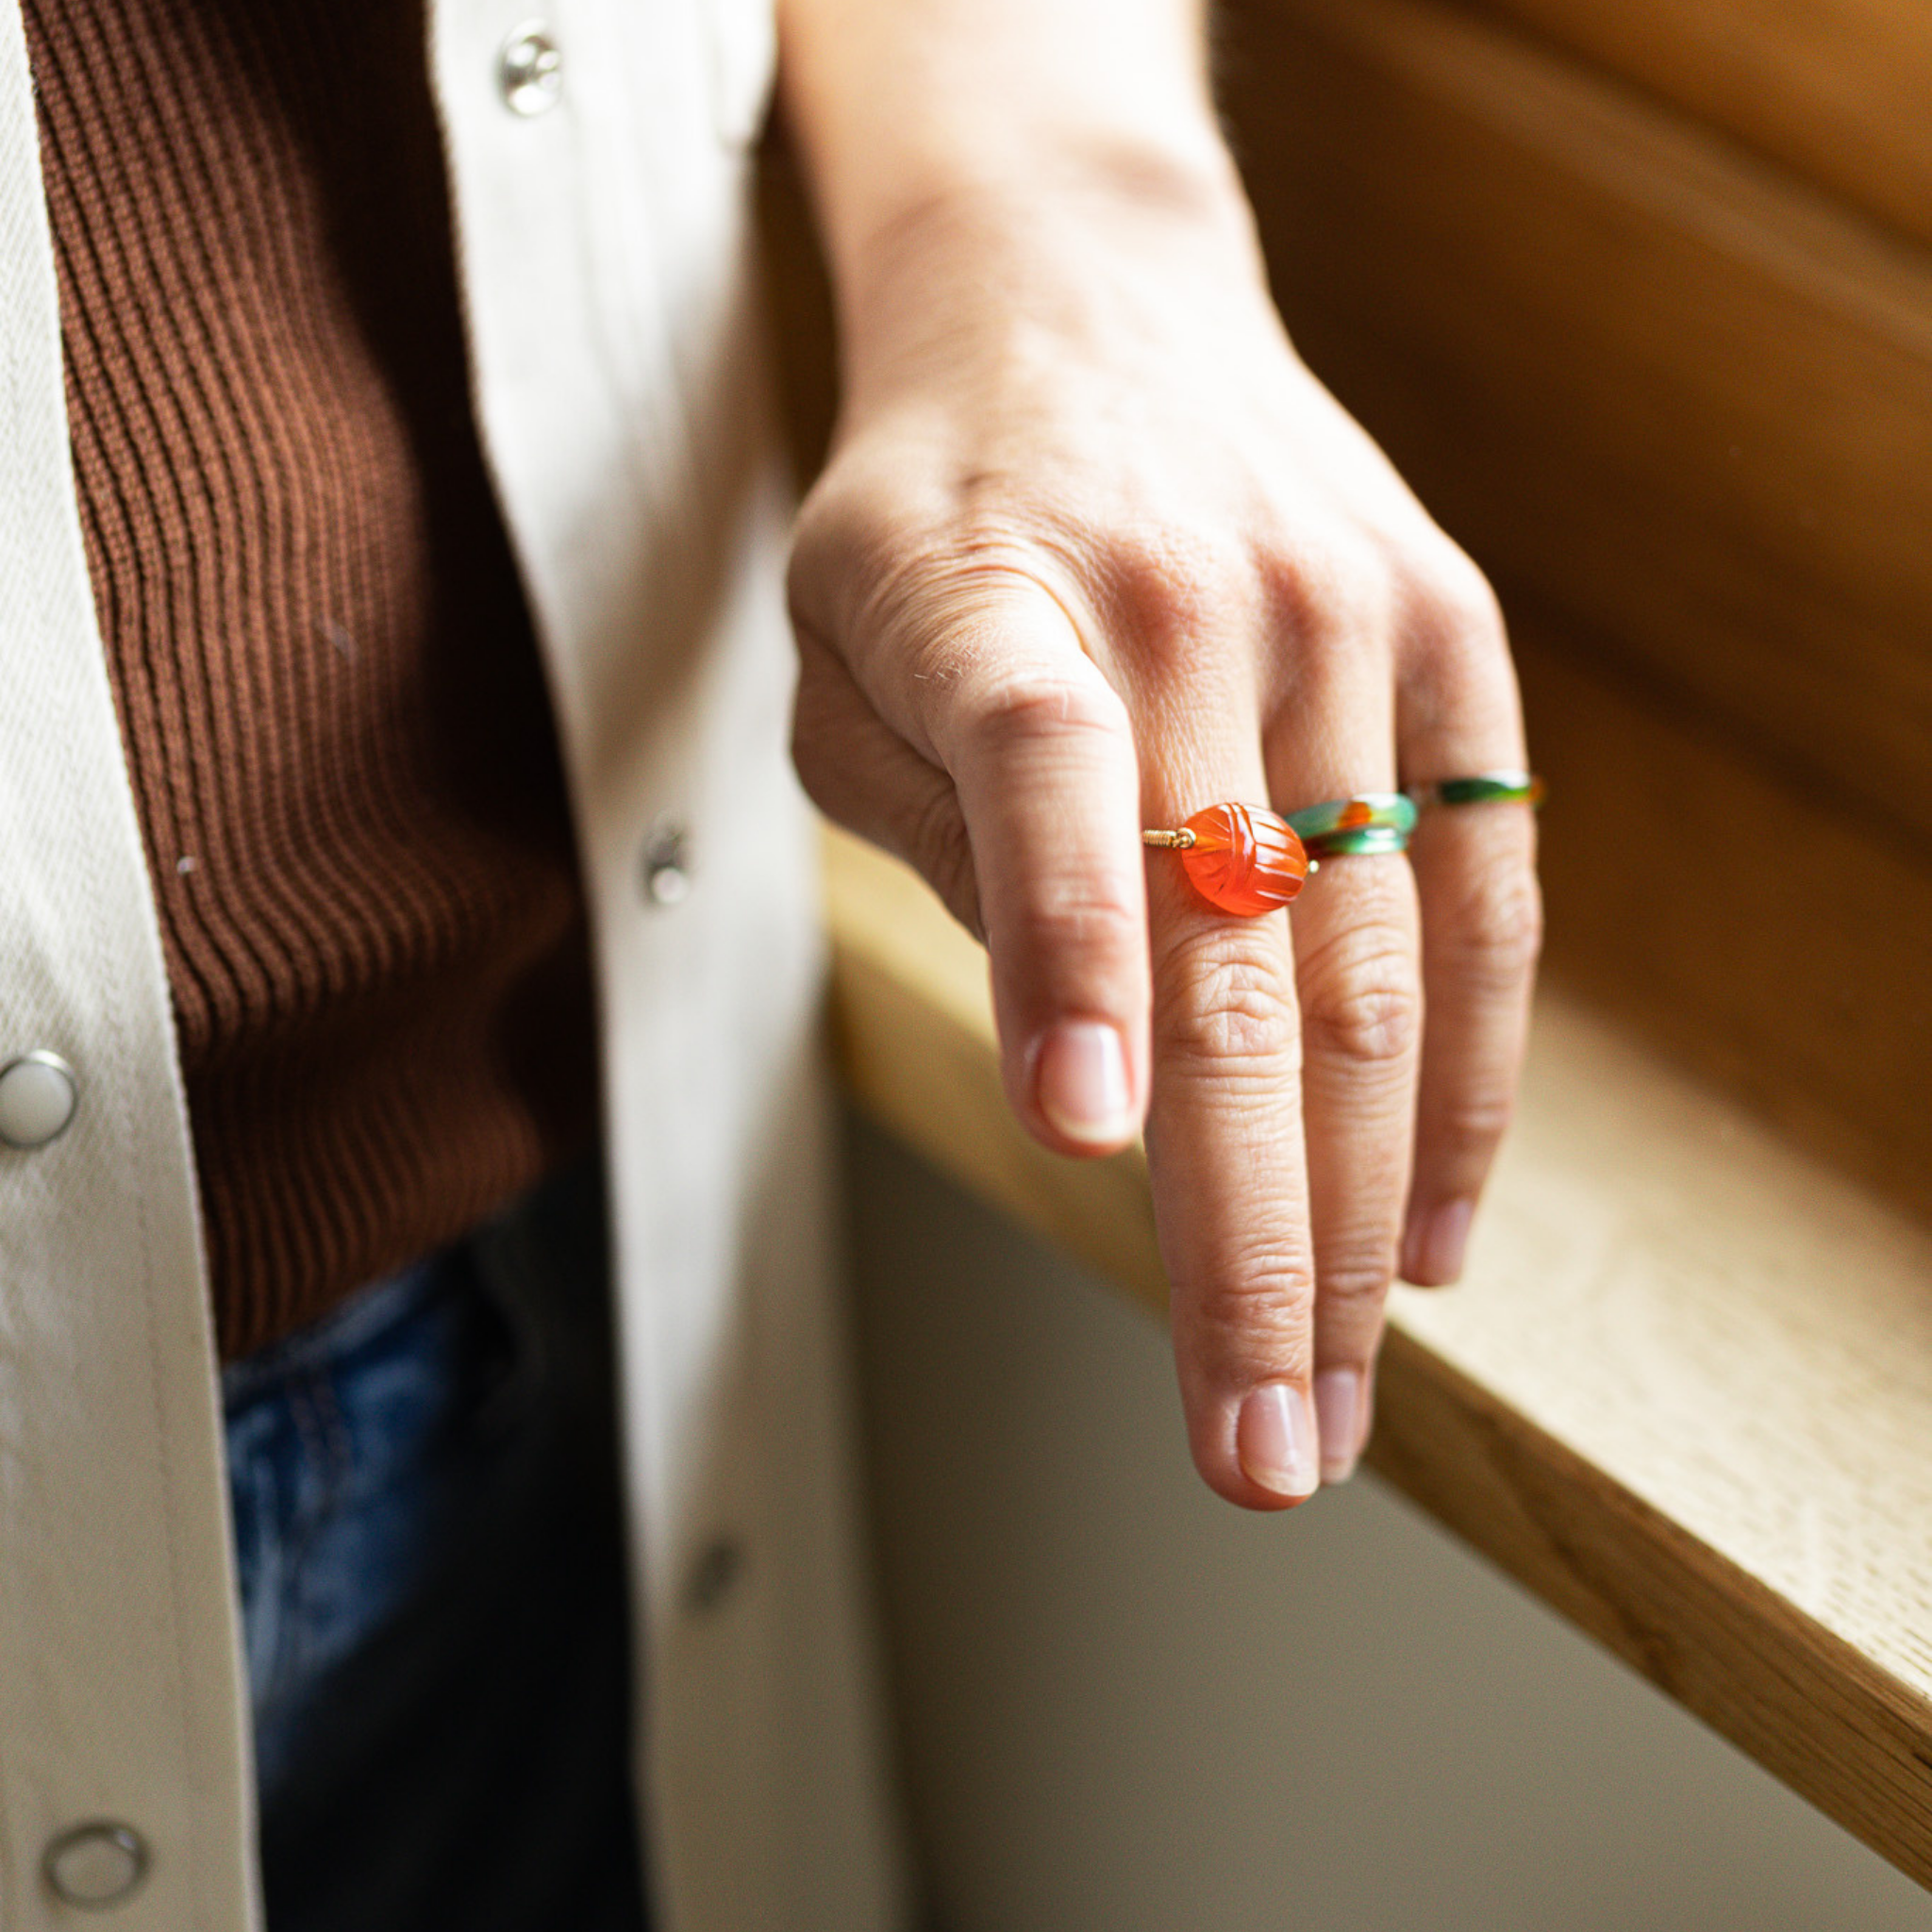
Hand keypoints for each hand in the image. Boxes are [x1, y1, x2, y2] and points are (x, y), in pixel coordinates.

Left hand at [788, 181, 1540, 1507]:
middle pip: (1234, 945)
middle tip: (1255, 1450)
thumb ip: (928, 831)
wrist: (1086, 307)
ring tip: (1329, 1395)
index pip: (1038, 773)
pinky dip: (1470, 1084)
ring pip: (1370, 964)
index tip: (1089, 1145)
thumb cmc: (936, 518)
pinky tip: (1431, 1238)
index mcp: (992, 595)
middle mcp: (1189, 605)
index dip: (1065, 953)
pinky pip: (1482, 893)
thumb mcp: (840, 647)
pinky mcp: (1449, 644)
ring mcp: (1345, 623)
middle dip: (1243, 1229)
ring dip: (1354, 1209)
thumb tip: (1081, 1060)